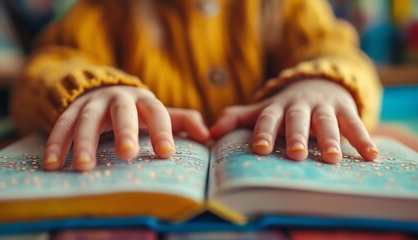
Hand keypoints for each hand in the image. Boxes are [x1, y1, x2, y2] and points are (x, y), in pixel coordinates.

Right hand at [43, 86, 208, 171]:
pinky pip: (61, 125)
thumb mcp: (157, 113)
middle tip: (127, 154)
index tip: (167, 154)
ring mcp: (92, 102)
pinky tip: (53, 164)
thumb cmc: (137, 110)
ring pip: (86, 119)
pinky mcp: (71, 109)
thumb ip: (183, 121)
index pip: (157, 112)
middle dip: (124, 132)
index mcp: (144, 99)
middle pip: (122, 112)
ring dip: (83, 142)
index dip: (163, 131)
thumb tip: (208, 135)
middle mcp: (118, 98)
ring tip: (83, 167)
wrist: (102, 89)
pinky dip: (56, 143)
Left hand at [210, 79, 378, 162]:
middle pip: (297, 118)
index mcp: (277, 107)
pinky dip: (363, 138)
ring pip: (326, 120)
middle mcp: (299, 105)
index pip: (268, 118)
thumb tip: (209, 134)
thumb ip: (237, 118)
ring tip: (332, 158)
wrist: (316, 83)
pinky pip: (355, 123)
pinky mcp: (345, 109)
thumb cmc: (284, 106)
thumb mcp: (262, 109)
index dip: (264, 132)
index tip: (261, 149)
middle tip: (296, 154)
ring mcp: (323, 106)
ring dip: (330, 138)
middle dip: (297, 135)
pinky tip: (371, 155)